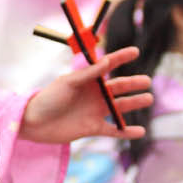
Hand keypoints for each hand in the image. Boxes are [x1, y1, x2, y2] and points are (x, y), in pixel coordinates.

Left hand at [20, 44, 153, 144]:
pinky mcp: (92, 128)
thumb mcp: (68, 83)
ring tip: (148, 99)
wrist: (34, 123)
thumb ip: (89, 74)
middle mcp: (94, 94)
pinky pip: (113, 130)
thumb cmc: (48, 99)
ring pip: (119, 107)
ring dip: (134, 103)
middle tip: (147, 81)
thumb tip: (108, 61)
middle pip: (118, 87)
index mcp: (87, 80)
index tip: (135, 51)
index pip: (108, 66)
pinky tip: (140, 131)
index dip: (121, 58)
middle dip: (133, 84)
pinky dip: (126, 131)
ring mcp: (95, 111)